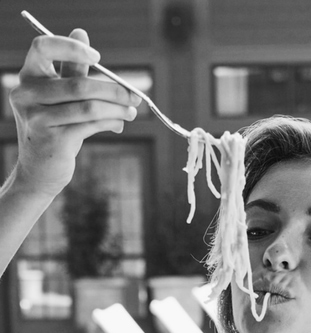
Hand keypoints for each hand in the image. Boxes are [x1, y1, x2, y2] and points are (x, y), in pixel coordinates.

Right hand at [9, 31, 140, 195]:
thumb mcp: (59, 98)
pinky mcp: (54, 141)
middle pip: (78, 84)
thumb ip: (71, 70)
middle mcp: (27, 96)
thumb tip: (82, 33)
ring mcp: (38, 119)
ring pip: (88, 107)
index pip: (42, 48)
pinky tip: (119, 124)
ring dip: (116, 109)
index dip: (71, 48)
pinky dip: (110, 123)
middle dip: (113, 90)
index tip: (98, 58)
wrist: (38, 172)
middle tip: (134, 96)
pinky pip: (90, 125)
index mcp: (27, 78)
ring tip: (131, 112)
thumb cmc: (53, 129)